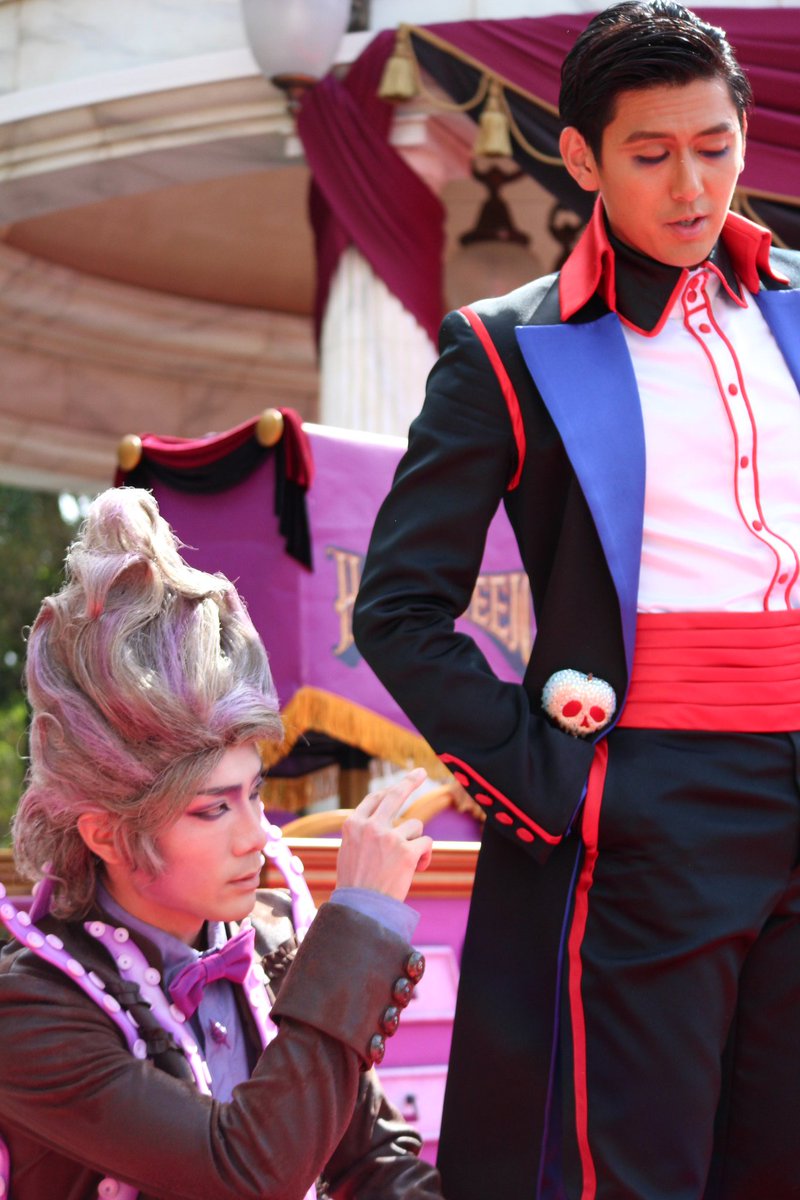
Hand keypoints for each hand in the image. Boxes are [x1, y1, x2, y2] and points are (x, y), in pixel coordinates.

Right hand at [336, 768, 433, 901]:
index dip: (387, 793)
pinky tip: (416, 869)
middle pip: (395, 794)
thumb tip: (380, 819)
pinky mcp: (407, 850)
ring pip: (414, 826)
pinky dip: (425, 856)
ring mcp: (389, 837)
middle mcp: (371, 826)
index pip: (373, 800)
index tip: (398, 786)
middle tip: (420, 772)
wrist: (361, 910)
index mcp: (353, 825)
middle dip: (410, 781)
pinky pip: (426, 843)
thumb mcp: (349, 852)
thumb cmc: (355, 886)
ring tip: (403, 864)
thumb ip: (363, 833)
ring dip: (414, 842)